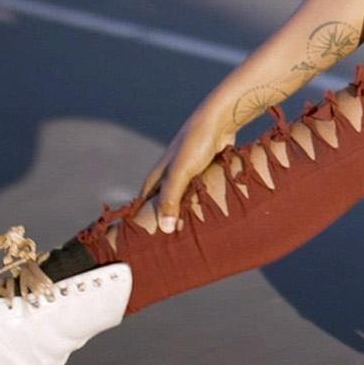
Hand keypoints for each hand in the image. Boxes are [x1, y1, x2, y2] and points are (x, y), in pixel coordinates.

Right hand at [138, 113, 232, 233]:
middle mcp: (170, 174)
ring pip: (183, 198)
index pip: (144, 202)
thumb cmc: (196, 143)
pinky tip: (209, 216)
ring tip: (189, 235)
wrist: (221, 120)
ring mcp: (188, 172)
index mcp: (157, 174)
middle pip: (164, 201)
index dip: (142, 219)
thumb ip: (171, 199)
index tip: (142, 240)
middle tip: (168, 244)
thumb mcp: (180, 172)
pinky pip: (200, 192)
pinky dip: (201, 203)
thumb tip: (165, 228)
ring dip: (185, 212)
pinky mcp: (205, 170)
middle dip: (165, 219)